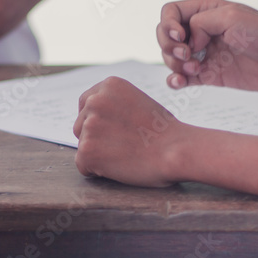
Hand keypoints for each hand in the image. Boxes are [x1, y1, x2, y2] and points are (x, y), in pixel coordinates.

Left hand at [74, 77, 188, 187]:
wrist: (177, 150)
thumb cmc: (164, 132)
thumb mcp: (137, 102)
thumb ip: (114, 105)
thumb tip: (94, 117)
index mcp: (108, 86)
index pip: (86, 104)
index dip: (99, 121)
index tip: (114, 130)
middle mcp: (95, 101)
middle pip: (80, 125)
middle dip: (97, 138)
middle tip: (124, 145)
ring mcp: (89, 125)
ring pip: (82, 146)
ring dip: (99, 154)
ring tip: (125, 154)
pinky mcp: (87, 150)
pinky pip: (83, 166)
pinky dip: (97, 171)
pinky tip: (119, 166)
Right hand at [157, 0, 257, 91]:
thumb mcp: (231, 17)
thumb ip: (200, 23)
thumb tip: (188, 42)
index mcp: (206, 11)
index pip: (170, 12)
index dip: (168, 25)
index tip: (182, 38)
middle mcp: (202, 31)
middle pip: (165, 35)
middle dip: (168, 46)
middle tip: (188, 54)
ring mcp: (204, 54)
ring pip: (171, 58)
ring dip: (174, 64)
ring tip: (194, 68)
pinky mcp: (210, 75)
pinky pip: (183, 78)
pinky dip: (175, 80)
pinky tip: (179, 82)